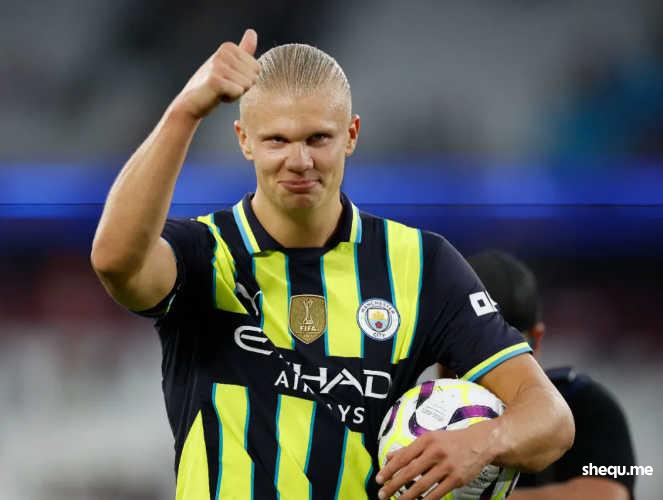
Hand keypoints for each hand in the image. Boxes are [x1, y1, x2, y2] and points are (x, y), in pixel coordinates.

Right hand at [172, 29, 259, 119]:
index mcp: (228, 47)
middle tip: (225, 86)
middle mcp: (223, 53)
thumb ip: (243, 50)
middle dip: (242, 86)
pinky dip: (231, 98)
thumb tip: (252, 32)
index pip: (257, 68)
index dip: (246, 79)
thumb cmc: (214, 86)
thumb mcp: (230, 65)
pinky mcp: (215, 80)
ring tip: (220, 90)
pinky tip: (218, 95)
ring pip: (247, 85)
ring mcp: (218, 65)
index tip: (229, 78)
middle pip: (253, 77)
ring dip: (236, 93)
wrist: (192, 102)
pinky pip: (238, 92)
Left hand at [376, 422, 495, 499]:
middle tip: (382, 494)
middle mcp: (435, 452)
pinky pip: (437, 493)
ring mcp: (447, 466)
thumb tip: (389, 457)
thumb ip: (409, 449)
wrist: (480, 443)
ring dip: (407, 496)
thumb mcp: (430, 439)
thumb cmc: (451, 441)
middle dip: (393, 485)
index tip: (378, 479)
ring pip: (422, 485)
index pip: (403, 457)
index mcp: (426, 440)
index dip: (389, 470)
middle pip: (410, 472)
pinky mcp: (457, 479)